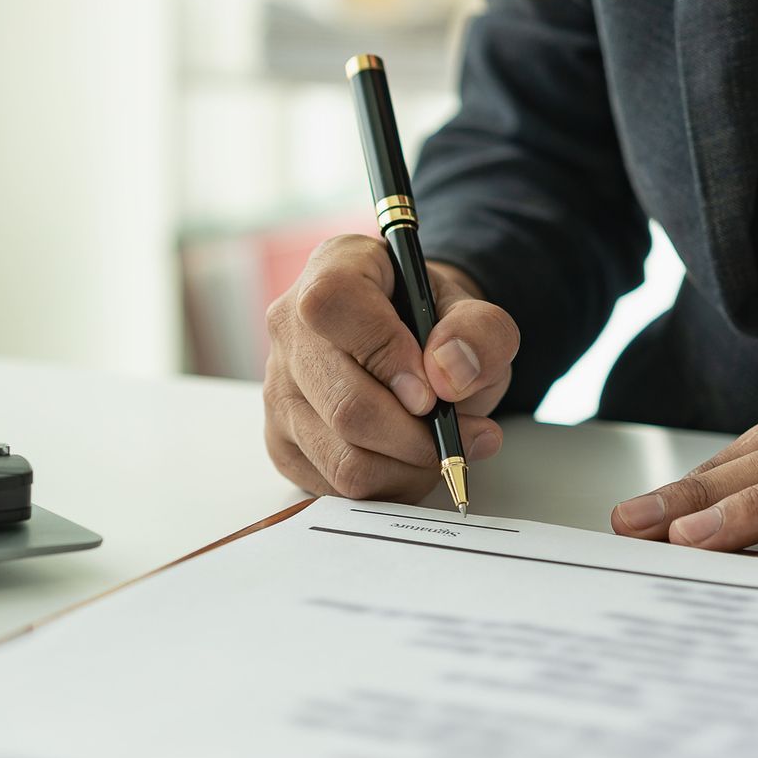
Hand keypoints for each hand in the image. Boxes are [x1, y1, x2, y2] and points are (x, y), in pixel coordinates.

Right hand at [264, 234, 518, 501]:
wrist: (412, 349)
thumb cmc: (435, 328)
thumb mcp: (475, 315)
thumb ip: (480, 334)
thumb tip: (450, 375)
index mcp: (332, 270)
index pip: (333, 307)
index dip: (388, 356)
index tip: (433, 392)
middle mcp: (289, 327)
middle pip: (344, 406)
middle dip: (416, 436)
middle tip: (459, 433)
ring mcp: (278, 389)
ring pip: (343, 459)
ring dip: (409, 468)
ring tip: (440, 448)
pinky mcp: (281, 442)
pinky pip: (335, 487)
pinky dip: (388, 485)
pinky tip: (408, 460)